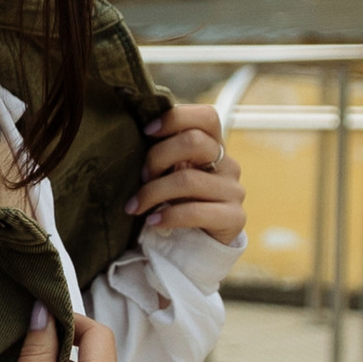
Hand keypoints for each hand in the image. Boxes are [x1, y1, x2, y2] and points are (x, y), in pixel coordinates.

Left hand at [129, 101, 245, 245]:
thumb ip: (160, 151)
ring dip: (153, 192)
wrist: (193, 245)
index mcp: (212, 146)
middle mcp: (227, 164)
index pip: (207, 116)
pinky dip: (168, 216)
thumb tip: (129, 131)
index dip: (175, 118)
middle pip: (194, 142)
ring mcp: (233, 190)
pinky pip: (196, 211)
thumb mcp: (167, 172)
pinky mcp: (233, 217)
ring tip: (135, 206)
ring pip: (189, 179)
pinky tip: (152, 221)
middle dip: (158, 156)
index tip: (146, 131)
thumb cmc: (174, 201)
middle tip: (141, 176)